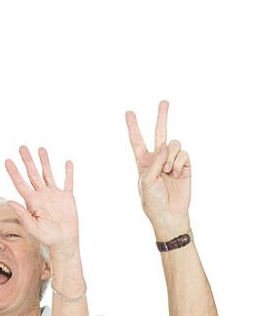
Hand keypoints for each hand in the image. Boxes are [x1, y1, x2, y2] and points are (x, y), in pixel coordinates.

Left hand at [5, 146, 78, 252]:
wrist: (63, 241)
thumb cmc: (47, 237)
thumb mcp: (32, 227)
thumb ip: (21, 213)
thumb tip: (9, 201)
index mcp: (32, 201)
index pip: (20, 183)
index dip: (13, 172)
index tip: (7, 161)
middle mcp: (41, 195)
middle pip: (32, 174)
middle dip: (27, 161)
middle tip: (22, 147)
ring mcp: (54, 195)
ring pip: (48, 173)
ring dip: (44, 161)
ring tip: (40, 149)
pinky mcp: (67, 197)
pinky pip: (67, 181)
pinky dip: (68, 172)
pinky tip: (67, 162)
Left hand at [125, 100, 191, 237]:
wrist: (169, 213)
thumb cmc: (152, 200)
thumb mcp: (146, 181)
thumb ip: (154, 162)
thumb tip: (165, 145)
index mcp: (144, 162)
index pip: (137, 142)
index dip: (133, 128)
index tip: (129, 113)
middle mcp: (158, 158)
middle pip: (160, 133)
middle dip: (162, 117)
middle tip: (164, 102)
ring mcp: (172, 160)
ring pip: (173, 144)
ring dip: (169, 156)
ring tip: (167, 171)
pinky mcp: (185, 165)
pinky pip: (183, 153)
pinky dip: (178, 162)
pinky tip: (176, 172)